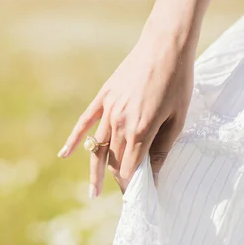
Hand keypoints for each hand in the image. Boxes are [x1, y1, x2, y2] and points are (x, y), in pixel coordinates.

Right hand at [58, 30, 194, 196]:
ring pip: (98, 146)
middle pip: (114, 160)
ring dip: (96, 170)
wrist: (165, 46)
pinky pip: (84, 122)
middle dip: (119, 179)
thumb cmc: (178, 82)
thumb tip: (154, 173)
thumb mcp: (178, 118)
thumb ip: (163, 147)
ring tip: (93, 191)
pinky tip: (64, 155)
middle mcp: (120, 123)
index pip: (130, 169)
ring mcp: (109, 109)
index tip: (136, 198)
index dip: (132, 186)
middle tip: (125, 193)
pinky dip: (74, 140)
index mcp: (140, 131)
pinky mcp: (104, 97)